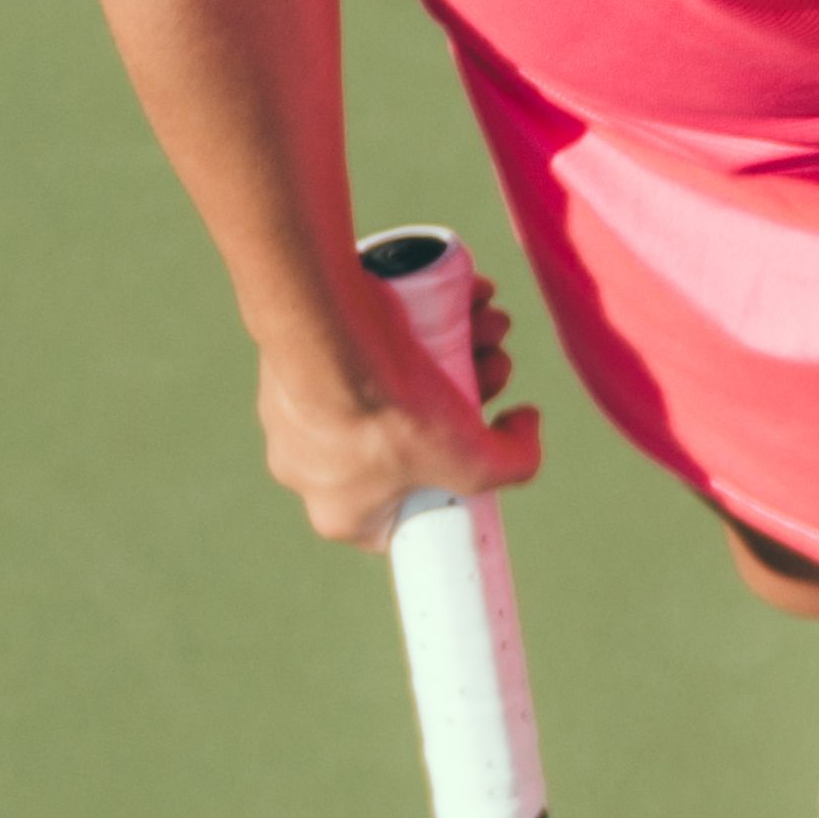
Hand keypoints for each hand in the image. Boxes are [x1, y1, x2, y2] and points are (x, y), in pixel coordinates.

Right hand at [259, 269, 539, 541]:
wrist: (321, 326)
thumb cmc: (386, 408)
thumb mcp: (474, 457)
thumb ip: (514, 462)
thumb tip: (524, 426)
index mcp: (341, 512)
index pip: (410, 517)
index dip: (456, 483)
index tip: (482, 447)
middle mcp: (311, 466)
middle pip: (415, 437)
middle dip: (468, 394)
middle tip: (493, 364)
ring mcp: (298, 409)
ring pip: (395, 383)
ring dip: (456, 349)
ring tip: (485, 324)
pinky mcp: (294, 357)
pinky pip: (362, 346)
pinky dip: (414, 321)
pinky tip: (460, 300)